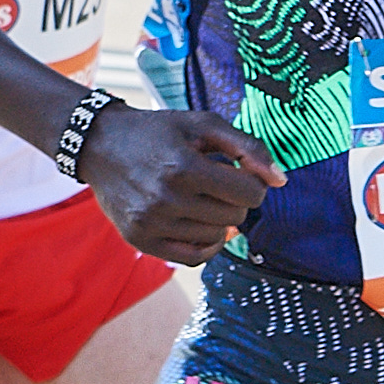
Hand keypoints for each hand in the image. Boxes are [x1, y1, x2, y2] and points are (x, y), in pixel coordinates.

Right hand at [77, 104, 284, 265]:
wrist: (101, 144)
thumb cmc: (159, 132)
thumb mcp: (204, 124)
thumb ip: (248, 147)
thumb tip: (281, 180)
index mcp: (183, 167)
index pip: (250, 194)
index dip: (253, 182)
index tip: (237, 171)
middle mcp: (165, 199)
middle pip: (235, 217)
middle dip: (235, 199)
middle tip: (215, 182)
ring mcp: (151, 224)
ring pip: (216, 238)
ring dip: (218, 219)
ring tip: (199, 196)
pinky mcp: (140, 240)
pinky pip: (193, 258)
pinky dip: (206, 245)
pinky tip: (200, 224)